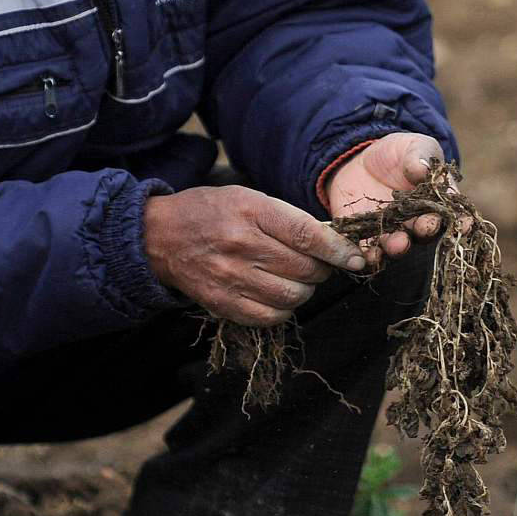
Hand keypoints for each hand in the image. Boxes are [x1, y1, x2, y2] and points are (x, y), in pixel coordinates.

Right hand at [143, 185, 365, 326]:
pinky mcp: (222, 303)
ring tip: (296, 279)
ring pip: (292, 296)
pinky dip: (283, 309)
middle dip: (322, 270)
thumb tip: (334, 243)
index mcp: (251, 212)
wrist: (160, 236)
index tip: (356, 258)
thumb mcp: (248, 199)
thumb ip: (287, 219)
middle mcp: (241, 245)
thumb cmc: (212, 212)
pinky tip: (278, 295)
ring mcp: (230, 277)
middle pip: (304, 269)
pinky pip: (270, 316)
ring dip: (304, 291)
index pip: (307, 235)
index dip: (338, 250)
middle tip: (317, 265)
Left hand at [324, 132, 449, 264]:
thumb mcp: (413, 146)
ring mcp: (392, 230)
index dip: (460, 220)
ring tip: (397, 243)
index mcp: (436, 201)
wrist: (362, 160)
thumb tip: (422, 169)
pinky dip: (369, 254)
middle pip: (425, 232)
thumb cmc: (398, 153)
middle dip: (426, 230)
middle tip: (425, 227)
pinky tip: (368, 255)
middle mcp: (417, 221)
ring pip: (398, 244)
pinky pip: (369, 248)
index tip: (464, 223)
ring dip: (399, 246)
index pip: (451, 213)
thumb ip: (420, 156)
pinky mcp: (367, 235)